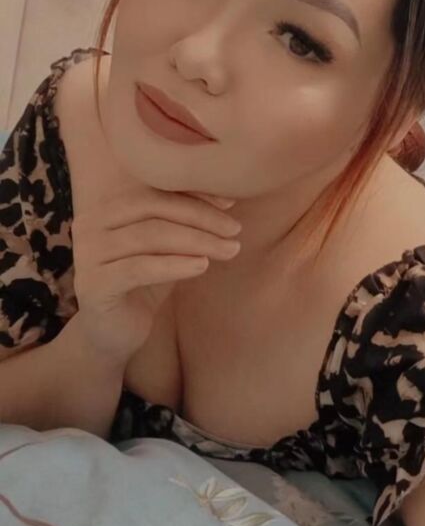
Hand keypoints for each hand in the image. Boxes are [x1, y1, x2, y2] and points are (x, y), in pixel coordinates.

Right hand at [71, 188, 241, 365]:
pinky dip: (175, 264)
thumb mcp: (165, 249)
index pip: (154, 190)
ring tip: (229, 249)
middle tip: (234, 230)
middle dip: (200, 217)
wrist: (113, 335)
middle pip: (153, 208)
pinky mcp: (93, 285)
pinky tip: (203, 266)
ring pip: (150, 236)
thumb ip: (182, 224)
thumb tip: (226, 198)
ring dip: (197, 240)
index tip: (229, 203)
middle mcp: (90, 225)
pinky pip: (140, 267)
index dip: (193, 194)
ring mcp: (88, 255)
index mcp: (106, 209)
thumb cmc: (143, 286)